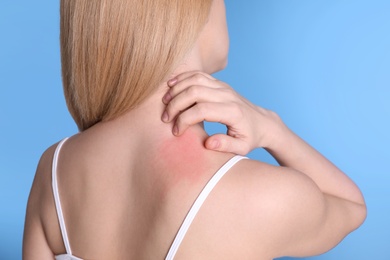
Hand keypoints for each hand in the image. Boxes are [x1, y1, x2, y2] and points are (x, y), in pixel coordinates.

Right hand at [161, 71, 283, 154]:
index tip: (176, 132)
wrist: (263, 122)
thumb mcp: (242, 147)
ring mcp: (223, 87)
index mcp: (232, 112)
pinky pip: (199, 74)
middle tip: (165, 118)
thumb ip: (226, 146)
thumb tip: (208, 143)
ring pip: (195, 79)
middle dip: (175, 104)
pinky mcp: (220, 83)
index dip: (184, 120)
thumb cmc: (250, 137)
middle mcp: (227, 95)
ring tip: (164, 101)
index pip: (202, 110)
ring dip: (177, 89)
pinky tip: (171, 85)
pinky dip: (183, 78)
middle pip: (195, 92)